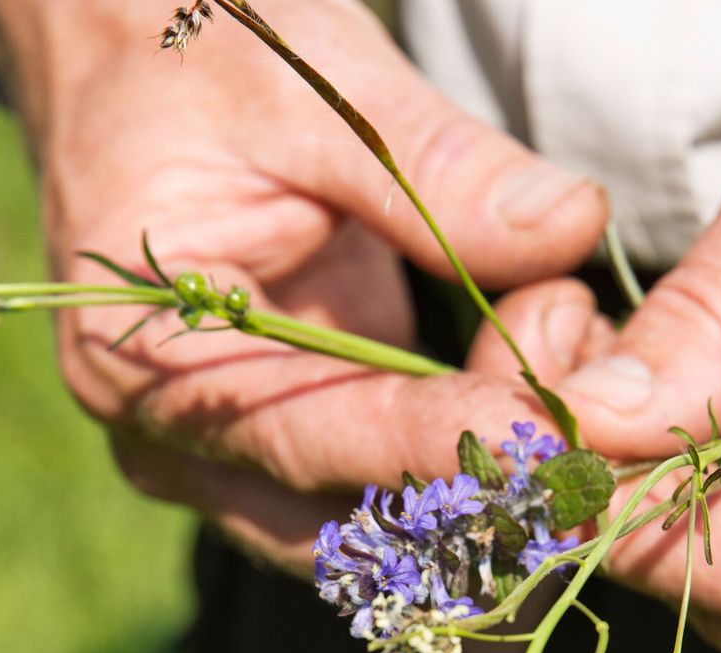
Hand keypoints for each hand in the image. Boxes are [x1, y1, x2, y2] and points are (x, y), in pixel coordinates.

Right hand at [0, 0, 607, 568]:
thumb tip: (571, 225)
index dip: (434, 444)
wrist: (134, 57)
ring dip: (488, 482)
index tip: (553, 436)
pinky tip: (549, 397)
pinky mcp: (300, 429)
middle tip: (587, 409)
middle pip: (344, 521)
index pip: (303, 437)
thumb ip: (433, 166)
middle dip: (476, 485)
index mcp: (142, 361)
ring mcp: (239, 446)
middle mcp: (179, 436)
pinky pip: (394, 486)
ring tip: (575, 383)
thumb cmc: (200, 57)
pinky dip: (476, 458)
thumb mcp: (310, 91)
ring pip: (379, 527)